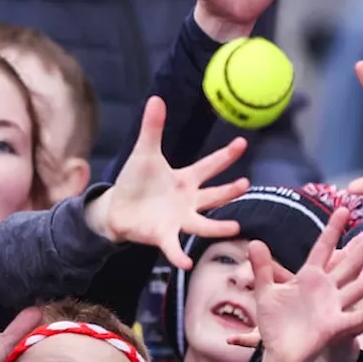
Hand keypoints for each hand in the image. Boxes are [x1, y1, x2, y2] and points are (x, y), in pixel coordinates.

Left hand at [88, 97, 249, 268]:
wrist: (117, 208)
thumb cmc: (135, 181)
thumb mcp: (144, 152)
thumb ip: (153, 128)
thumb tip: (156, 98)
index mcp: (185, 180)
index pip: (210, 165)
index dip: (225, 155)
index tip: (242, 143)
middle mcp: (188, 201)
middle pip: (214, 195)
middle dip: (229, 190)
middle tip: (246, 183)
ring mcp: (178, 220)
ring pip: (203, 224)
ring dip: (218, 227)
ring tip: (235, 227)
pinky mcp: (164, 236)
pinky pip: (174, 247)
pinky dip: (180, 255)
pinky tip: (188, 263)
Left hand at [251, 208, 362, 361]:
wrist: (280, 354)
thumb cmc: (276, 322)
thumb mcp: (266, 292)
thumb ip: (262, 268)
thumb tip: (254, 241)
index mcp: (309, 277)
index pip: (323, 247)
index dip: (333, 229)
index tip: (343, 208)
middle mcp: (326, 289)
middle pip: (350, 262)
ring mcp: (333, 307)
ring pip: (358, 287)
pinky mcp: (334, 327)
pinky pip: (352, 321)